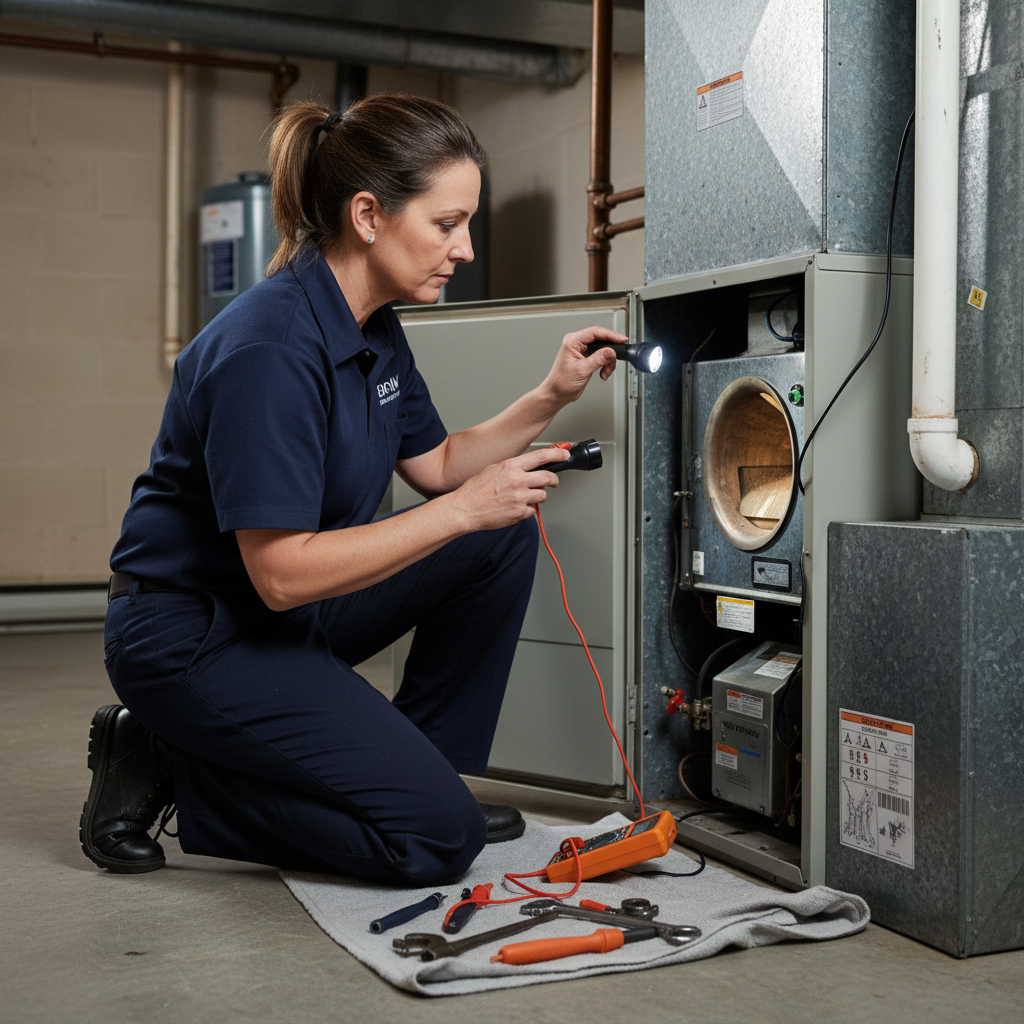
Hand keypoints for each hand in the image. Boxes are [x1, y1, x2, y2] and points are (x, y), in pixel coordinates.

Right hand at [449, 447, 569, 530]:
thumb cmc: (475, 490)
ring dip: (537, 496)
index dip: (557, 455)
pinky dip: (526, 509)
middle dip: (554, 480)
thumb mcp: (493, 469)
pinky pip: (532, 510)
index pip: (540, 457)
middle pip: (549, 478)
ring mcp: (520, 498)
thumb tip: (527, 467)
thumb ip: (512, 468)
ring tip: (522, 497)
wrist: (465, 509)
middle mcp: (517, 481)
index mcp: (511, 467)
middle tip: (553, 482)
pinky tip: (514, 507)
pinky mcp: (519, 513)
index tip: (564, 455)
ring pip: (542, 496)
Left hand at [539, 326, 628, 405]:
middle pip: (601, 340)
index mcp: (573, 341)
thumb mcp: (582, 370)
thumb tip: (611, 351)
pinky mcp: (587, 358)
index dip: (610, 335)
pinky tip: (603, 373)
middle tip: (615, 360)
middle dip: (610, 352)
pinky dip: (606, 365)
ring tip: (605, 372)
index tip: (621, 340)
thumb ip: (598, 359)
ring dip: (608, 361)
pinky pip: (602, 357)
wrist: (558, 393)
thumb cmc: (561, 382)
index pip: (595, 332)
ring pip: (604, 350)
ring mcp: (583, 350)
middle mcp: (578, 343)